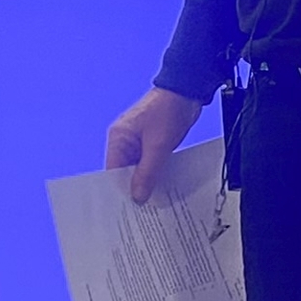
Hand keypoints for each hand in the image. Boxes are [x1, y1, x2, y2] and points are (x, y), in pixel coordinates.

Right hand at [105, 86, 203, 202]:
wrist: (187, 91)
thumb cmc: (168, 111)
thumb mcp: (158, 146)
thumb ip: (147, 172)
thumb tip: (137, 197)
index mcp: (118, 138)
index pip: (113, 172)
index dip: (121, 191)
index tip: (130, 210)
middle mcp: (124, 141)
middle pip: (125, 172)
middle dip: (134, 189)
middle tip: (144, 210)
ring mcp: (138, 142)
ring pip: (138, 169)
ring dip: (147, 182)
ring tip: (155, 202)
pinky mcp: (151, 142)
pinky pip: (150, 163)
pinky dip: (155, 173)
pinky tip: (163, 186)